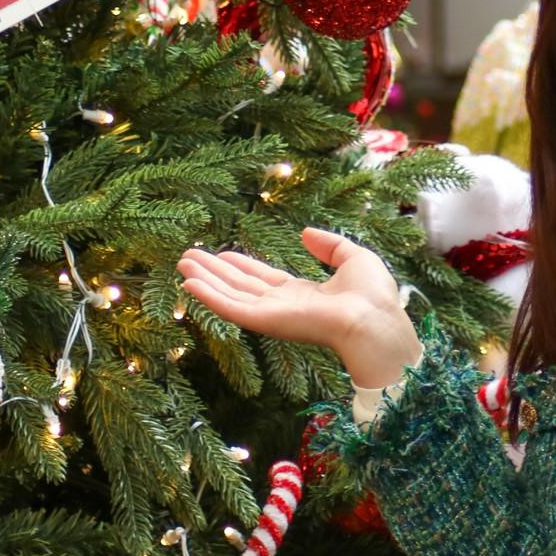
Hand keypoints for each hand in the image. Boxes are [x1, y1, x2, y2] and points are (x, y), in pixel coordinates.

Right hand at [178, 228, 421, 387]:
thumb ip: (329, 245)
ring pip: (230, 295)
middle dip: (215, 271)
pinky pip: (230, 308)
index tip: (222, 253)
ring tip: (181, 263)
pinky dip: (208, 296)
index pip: (265, 279)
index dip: (242, 265)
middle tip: (188, 256)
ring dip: (205, 280)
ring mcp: (273, 314)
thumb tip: (305, 232)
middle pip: (241, 286)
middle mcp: (284, 305)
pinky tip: (189, 284)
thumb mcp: (353, 258)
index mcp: (306, 294)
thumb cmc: (372, 295)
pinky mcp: (265, 322)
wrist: (374, 320)